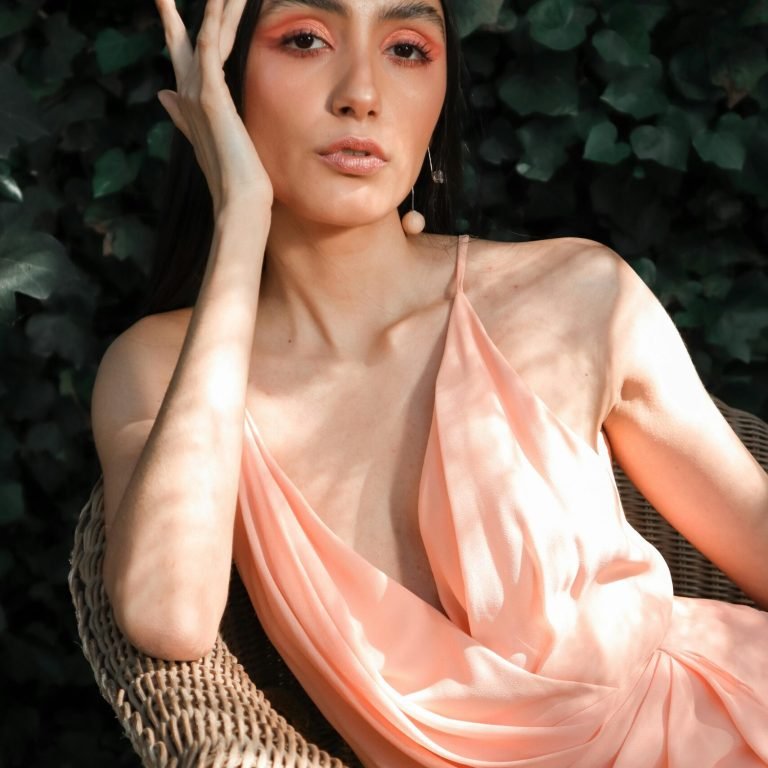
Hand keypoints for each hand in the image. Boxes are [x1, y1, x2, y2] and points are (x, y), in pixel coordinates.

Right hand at [154, 0, 272, 215]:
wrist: (239, 199)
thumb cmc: (231, 177)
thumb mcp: (205, 138)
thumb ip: (182, 113)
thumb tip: (163, 93)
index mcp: (188, 101)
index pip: (181, 55)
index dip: (175, 27)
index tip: (167, 3)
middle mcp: (187, 92)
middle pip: (183, 40)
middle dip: (173, 13)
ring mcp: (196, 92)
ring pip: (204, 35)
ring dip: (215, 5)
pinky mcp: (210, 94)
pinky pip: (211, 46)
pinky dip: (215, 20)